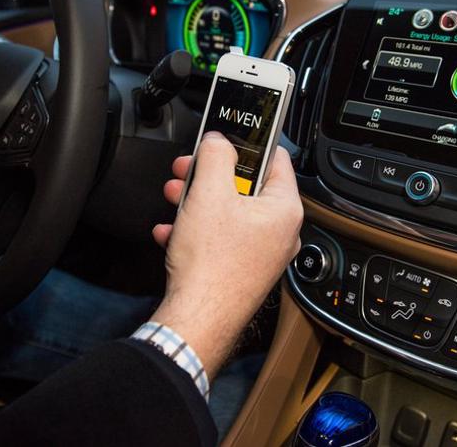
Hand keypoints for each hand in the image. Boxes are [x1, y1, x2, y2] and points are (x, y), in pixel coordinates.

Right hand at [150, 132, 302, 378]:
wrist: (196, 319)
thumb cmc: (210, 264)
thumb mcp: (209, 192)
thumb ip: (217, 155)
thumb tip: (219, 140)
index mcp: (284, 209)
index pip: (276, 159)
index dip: (247, 144)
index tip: (226, 138)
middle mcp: (280, 233)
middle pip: (247, 187)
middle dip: (212, 176)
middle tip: (190, 169)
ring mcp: (262, 255)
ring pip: (230, 214)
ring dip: (199, 202)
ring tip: (175, 198)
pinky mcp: (242, 271)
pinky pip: (220, 240)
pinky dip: (197, 231)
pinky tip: (173, 232)